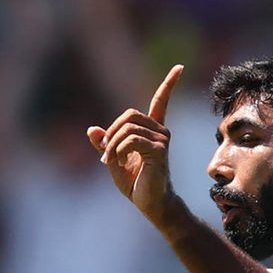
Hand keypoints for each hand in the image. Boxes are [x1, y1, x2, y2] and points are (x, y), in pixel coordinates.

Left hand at [87, 64, 183, 221]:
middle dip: (112, 131)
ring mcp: (163, 140)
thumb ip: (104, 143)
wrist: (150, 204)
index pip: (161, 101)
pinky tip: (118, 163)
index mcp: (153, 130)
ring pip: (127, 128)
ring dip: (112, 145)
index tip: (180, 67)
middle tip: (105, 151)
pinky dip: (117, 151)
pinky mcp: (159, 150)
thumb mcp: (114, 160)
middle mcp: (161, 131)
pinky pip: (130, 140)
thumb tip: (91, 129)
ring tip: (111, 161)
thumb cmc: (136, 184)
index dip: (169, 84)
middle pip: (130, 114)